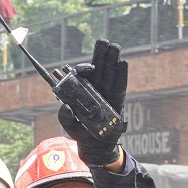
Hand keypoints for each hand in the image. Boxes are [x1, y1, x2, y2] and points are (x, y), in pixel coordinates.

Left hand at [57, 39, 127, 166]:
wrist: (95, 146)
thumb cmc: (80, 132)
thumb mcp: (68, 123)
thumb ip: (65, 115)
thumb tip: (65, 106)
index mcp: (83, 91)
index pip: (86, 74)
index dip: (88, 64)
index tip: (92, 55)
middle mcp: (96, 90)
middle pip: (100, 69)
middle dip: (102, 55)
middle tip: (104, 41)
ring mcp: (108, 94)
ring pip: (110, 74)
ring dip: (113, 61)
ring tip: (115, 47)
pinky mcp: (117, 101)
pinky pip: (120, 85)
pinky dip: (121, 74)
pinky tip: (123, 62)